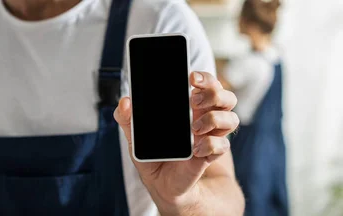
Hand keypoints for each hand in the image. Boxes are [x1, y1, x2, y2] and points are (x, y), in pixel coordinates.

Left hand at [114, 71, 238, 208]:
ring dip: (214, 118)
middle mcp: (204, 120)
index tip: (192, 77)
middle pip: (225, 96)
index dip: (205, 78)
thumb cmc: (154, 159)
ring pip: (231, 118)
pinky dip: (211, 145)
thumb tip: (125, 102)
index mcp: (189, 110)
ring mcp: (211, 137)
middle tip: (193, 101)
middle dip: (213, 93)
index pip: (206, 85)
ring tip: (194, 128)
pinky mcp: (212, 156)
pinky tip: (195, 150)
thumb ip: (128, 120)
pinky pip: (223, 145)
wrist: (165, 188)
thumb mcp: (136, 139)